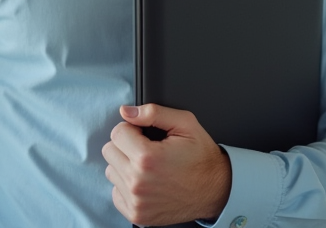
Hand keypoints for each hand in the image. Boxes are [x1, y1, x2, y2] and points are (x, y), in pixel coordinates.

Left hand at [102, 104, 231, 225]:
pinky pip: (116, 192)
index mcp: (147, 157)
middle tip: (147, 149)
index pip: (117, 132)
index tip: (145, 135)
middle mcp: (138, 182)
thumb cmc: (201, 158)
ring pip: (111, 171)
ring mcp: (136, 201)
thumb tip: (127, 112)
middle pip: (110, 151)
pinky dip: (127, 185)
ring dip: (125, 165)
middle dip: (126, 145)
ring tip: (148, 166)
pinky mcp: (136, 214)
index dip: (133, 129)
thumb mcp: (185, 124)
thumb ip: (153, 113)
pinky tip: (146, 181)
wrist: (216, 189)